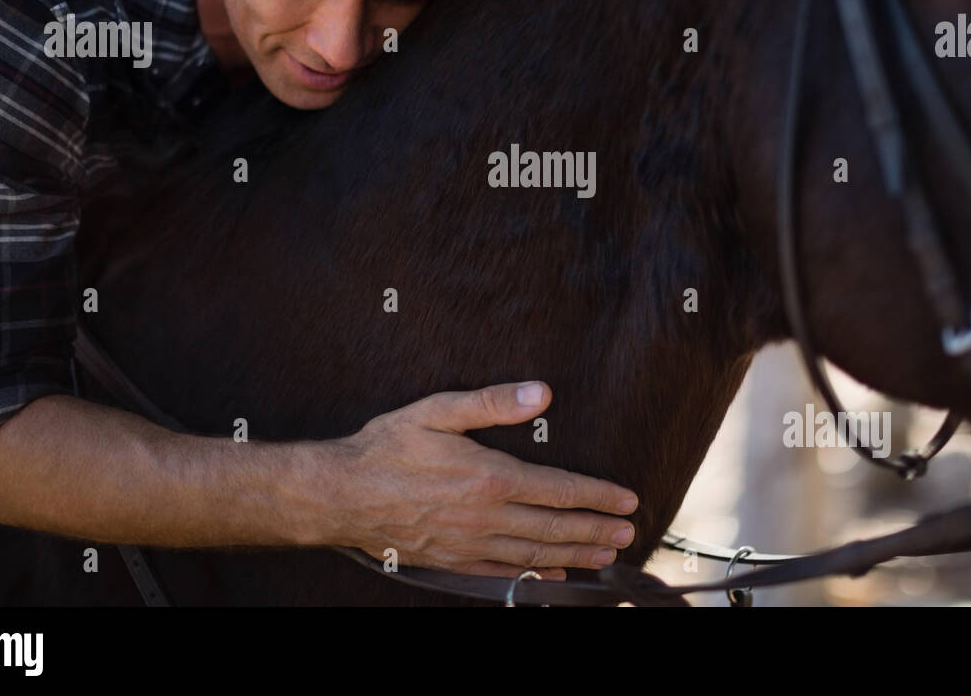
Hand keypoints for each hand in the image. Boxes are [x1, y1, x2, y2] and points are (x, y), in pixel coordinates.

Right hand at [332, 381, 637, 579]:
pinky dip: (536, 576)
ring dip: (577, 554)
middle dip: (597, 529)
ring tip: (607, 554)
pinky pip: (504, 572)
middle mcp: (486, 516)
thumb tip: (542, 394)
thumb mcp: (438, 410)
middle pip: (555, 527)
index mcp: (489, 477)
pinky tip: (556, 576)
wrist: (341, 494)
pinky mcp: (453, 560)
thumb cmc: (388, 446)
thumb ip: (493, 403)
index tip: (627, 499)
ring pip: (536, 554)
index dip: (597, 495)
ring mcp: (470, 544)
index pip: (558, 489)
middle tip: (630, 532)